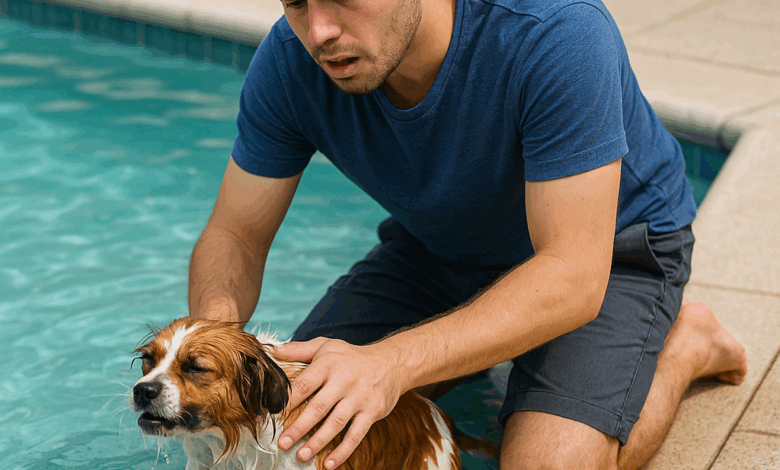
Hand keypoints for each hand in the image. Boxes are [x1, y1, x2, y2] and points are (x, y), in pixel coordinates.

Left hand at [272, 337, 404, 468]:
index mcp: (328, 364)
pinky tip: (330, 463)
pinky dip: (343, 450)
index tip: (273, 416)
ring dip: (318, 442)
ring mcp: (359, 397)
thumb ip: (299, 349)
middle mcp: (344, 380)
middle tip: (283, 443)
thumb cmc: (351, 356)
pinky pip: (356, 434)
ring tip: (302, 455)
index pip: (304, 384)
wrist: (391, 362)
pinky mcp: (372, 411)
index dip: (288, 401)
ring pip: (336, 423)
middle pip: (318, 407)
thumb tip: (274, 351)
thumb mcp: (326, 346)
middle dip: (299, 427)